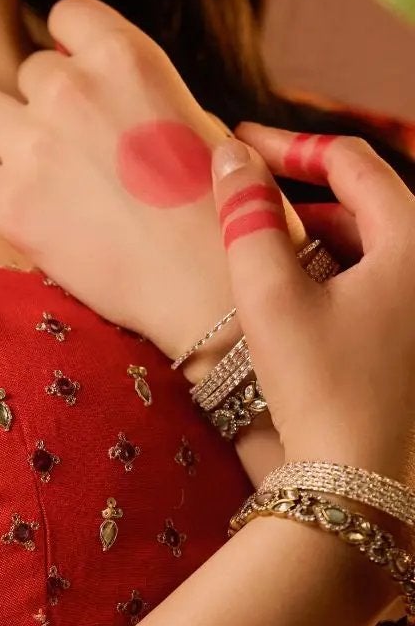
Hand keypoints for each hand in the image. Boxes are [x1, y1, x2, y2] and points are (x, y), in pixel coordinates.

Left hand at [0, 0, 305, 370]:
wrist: (210, 286)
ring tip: (35, 177)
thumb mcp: (197, 119)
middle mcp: (71, 88)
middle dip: (47, 107)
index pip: (67, 14)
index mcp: (126, 56)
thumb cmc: (224, 211)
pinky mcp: (8, 204)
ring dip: (3, 137)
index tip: (82, 84)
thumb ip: (139, 94)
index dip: (71, 50)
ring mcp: (35, 144)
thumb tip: (109, 97)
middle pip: (28, 72)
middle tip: (75, 156)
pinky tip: (7, 204)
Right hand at [214, 127, 414, 485]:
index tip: (238, 145)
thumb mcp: (271, 299)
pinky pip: (378, 282)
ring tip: (260, 243)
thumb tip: (229, 158)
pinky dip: (334, 271)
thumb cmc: (319, 389)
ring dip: (316, 235)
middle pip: (366, 200)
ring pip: (371, 244)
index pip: (350, 161)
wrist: (356, 480)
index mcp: (414, 240)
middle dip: (301, 190)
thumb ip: (245, 219)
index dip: (288, 145)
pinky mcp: (412, 341)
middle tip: (243, 190)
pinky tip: (293, 293)